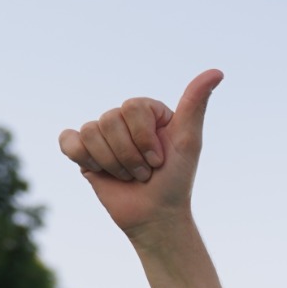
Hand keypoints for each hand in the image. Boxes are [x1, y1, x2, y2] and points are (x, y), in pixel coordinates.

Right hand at [58, 71, 222, 236]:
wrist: (155, 216)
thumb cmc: (175, 180)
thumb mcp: (189, 141)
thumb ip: (195, 104)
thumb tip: (217, 72)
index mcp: (147, 111)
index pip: (132, 107)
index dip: (144, 139)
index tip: (159, 159)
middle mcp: (123, 119)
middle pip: (109, 120)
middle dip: (129, 155)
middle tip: (145, 172)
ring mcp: (102, 135)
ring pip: (90, 133)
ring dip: (113, 164)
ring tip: (129, 176)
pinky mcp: (83, 152)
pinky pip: (69, 141)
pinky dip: (83, 158)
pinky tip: (99, 170)